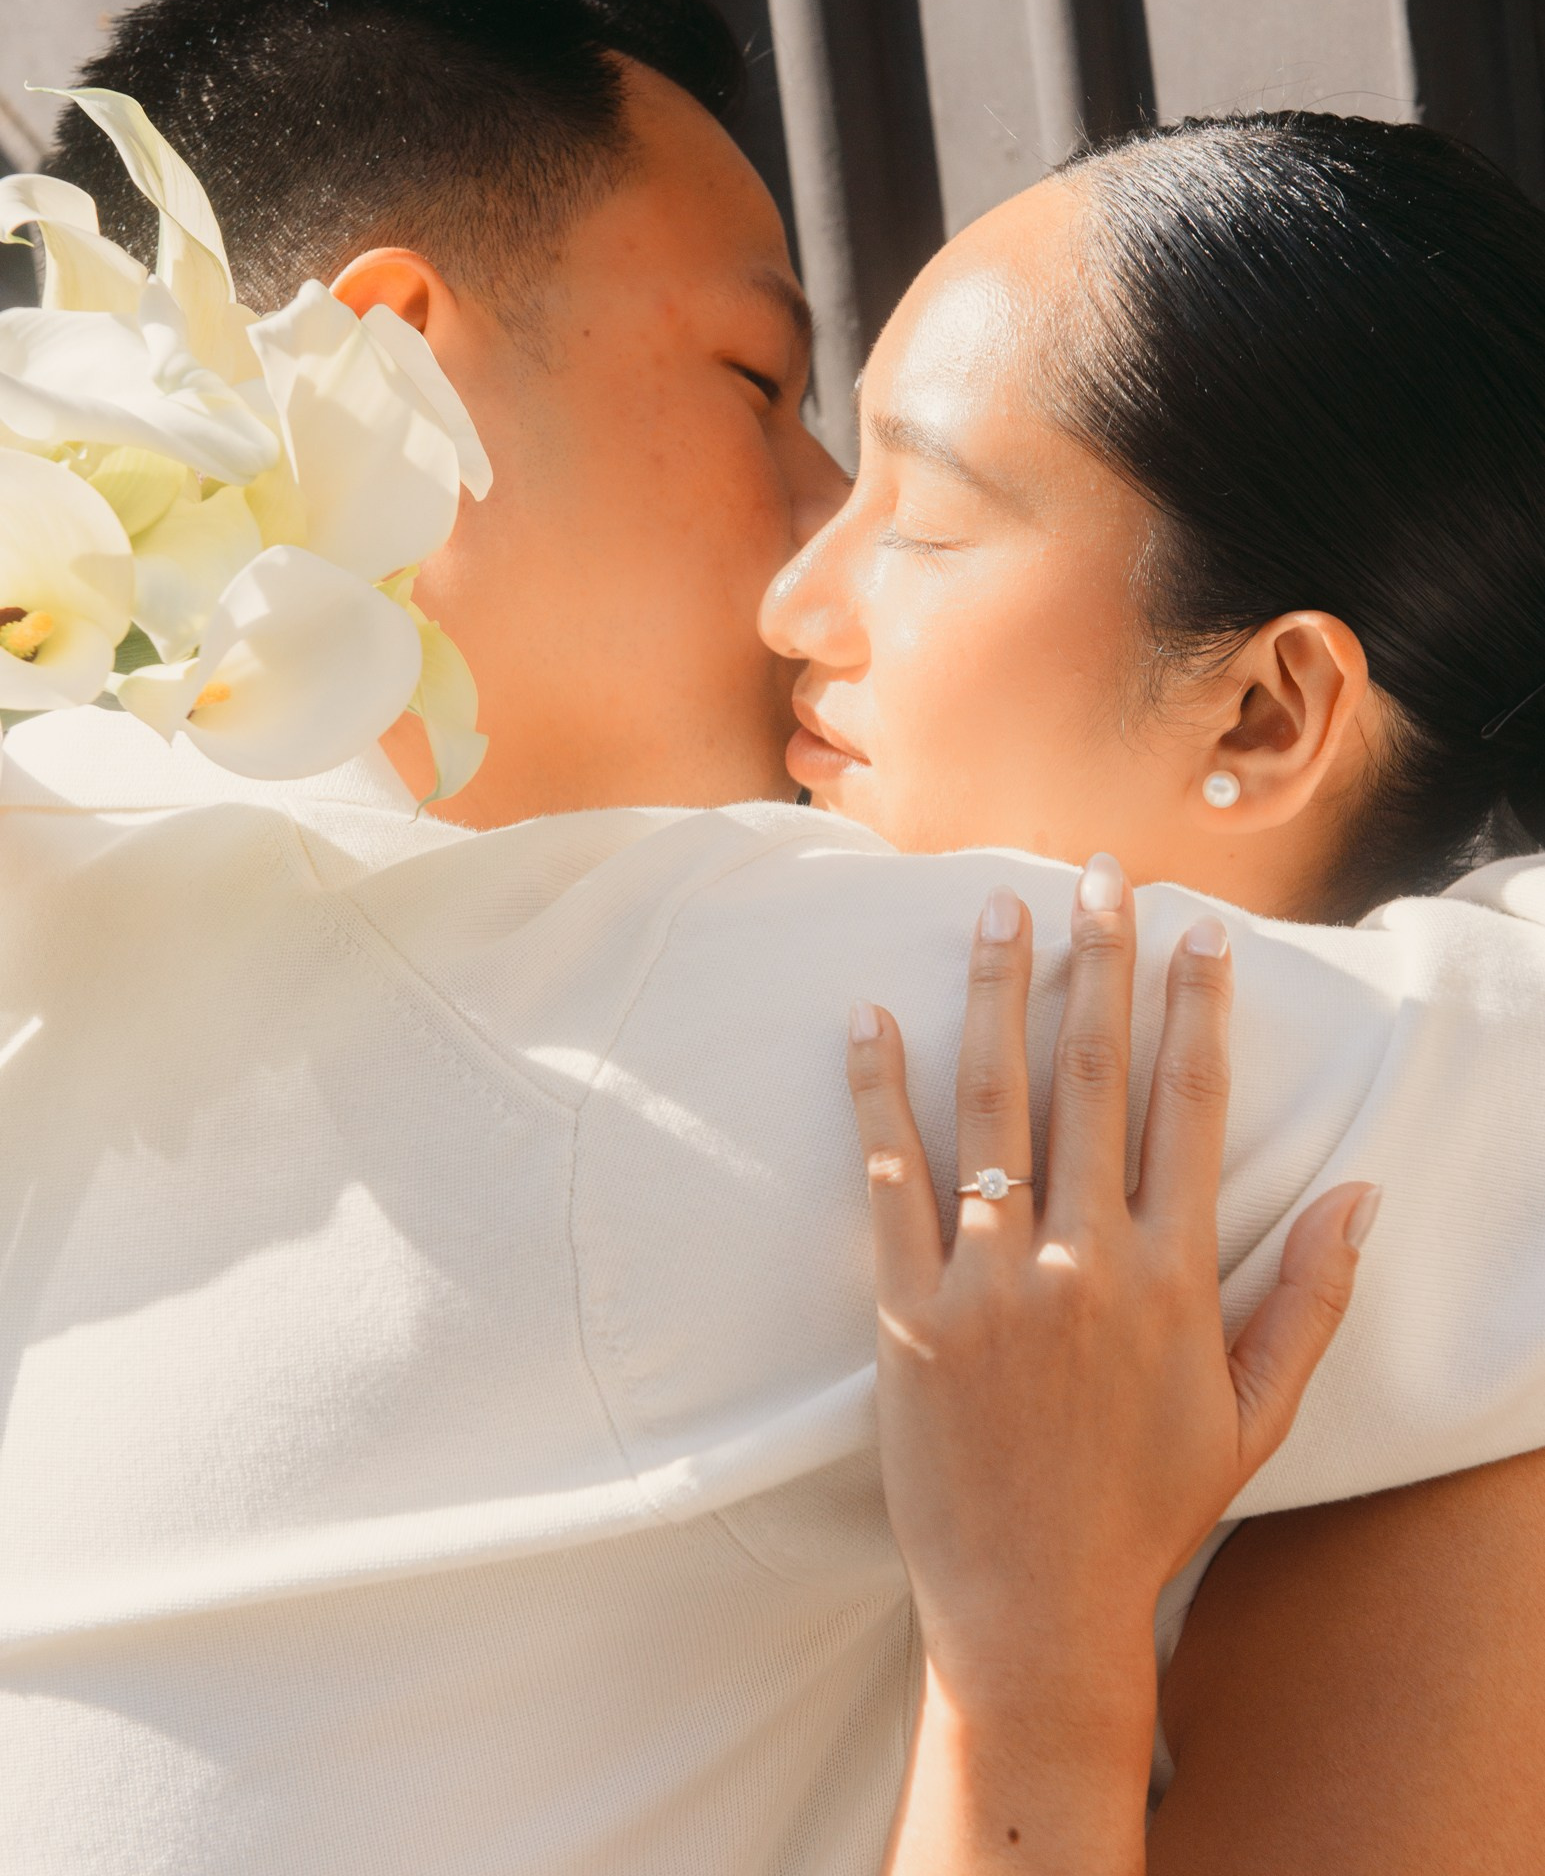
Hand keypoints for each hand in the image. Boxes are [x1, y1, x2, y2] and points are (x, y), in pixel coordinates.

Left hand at [848, 856, 1378, 1869]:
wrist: (1032, 1609)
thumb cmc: (1148, 1511)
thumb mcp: (1253, 1416)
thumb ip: (1311, 1301)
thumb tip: (1366, 1194)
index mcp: (1172, 1276)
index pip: (1192, 1108)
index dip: (1196, 1009)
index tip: (1197, 931)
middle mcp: (1084, 1259)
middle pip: (1094, 1077)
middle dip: (1101, 964)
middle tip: (1098, 874)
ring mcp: (991, 1281)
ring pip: (992, 1105)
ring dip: (997, 996)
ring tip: (997, 909)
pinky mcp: (909, 1313)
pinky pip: (891, 1183)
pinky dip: (876, 1096)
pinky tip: (867, 1018)